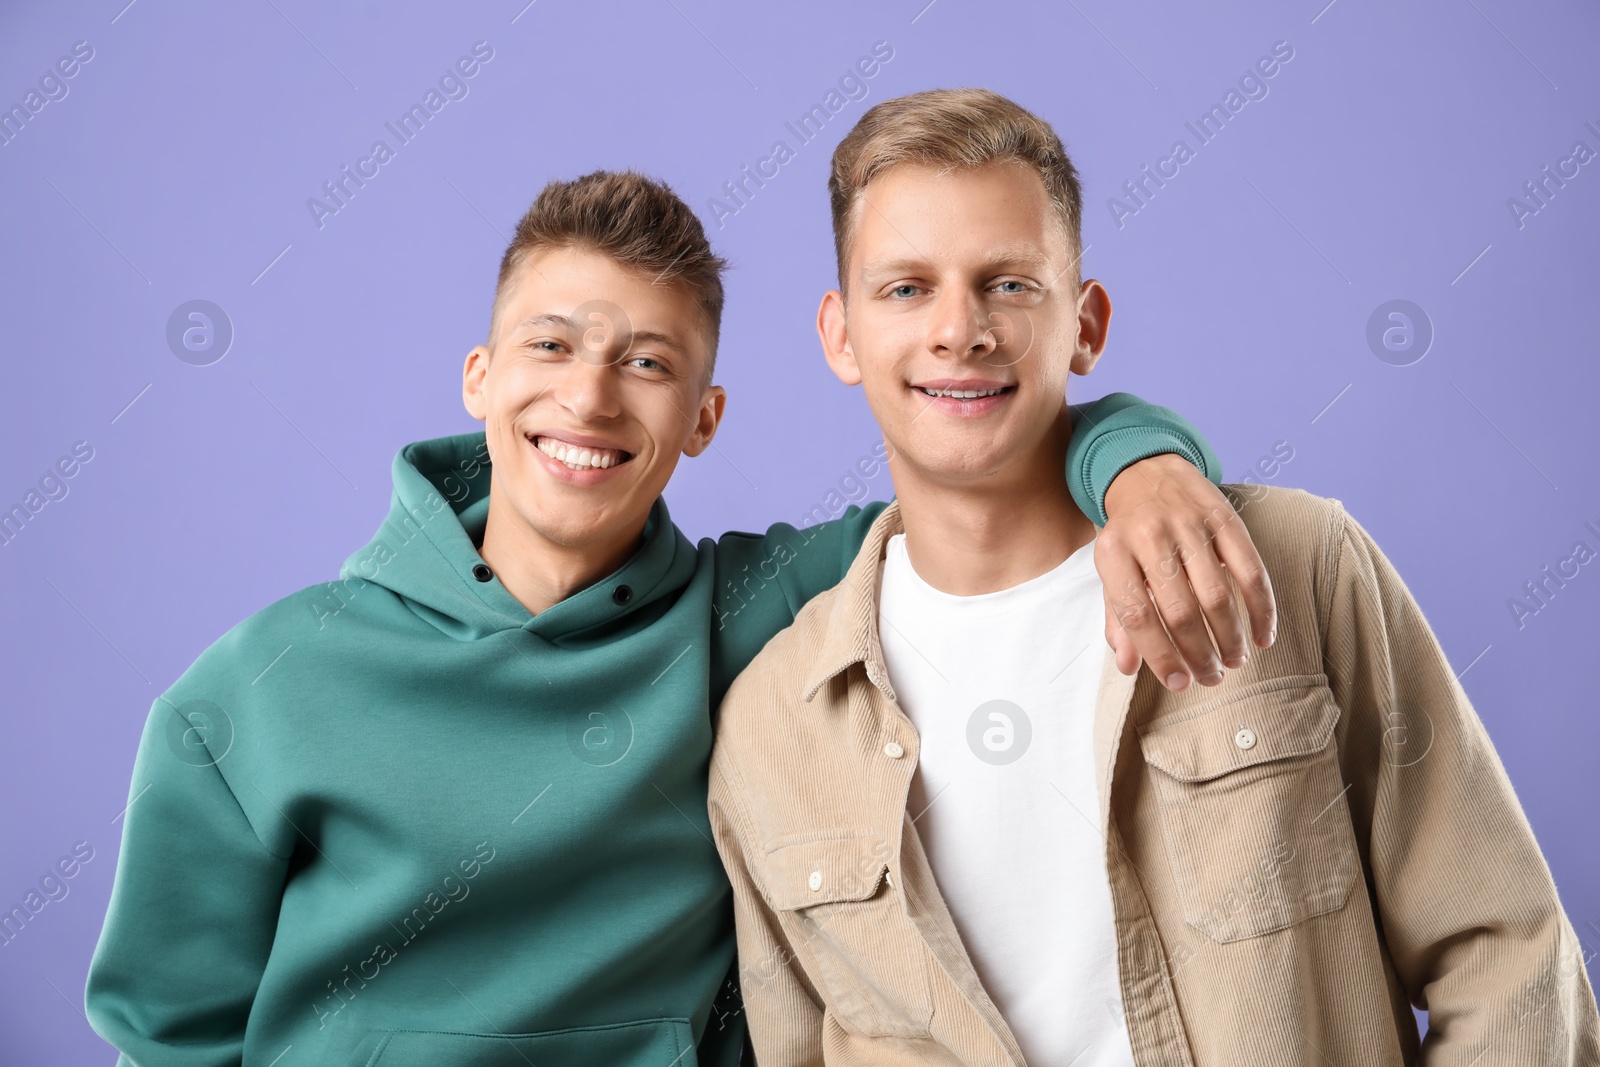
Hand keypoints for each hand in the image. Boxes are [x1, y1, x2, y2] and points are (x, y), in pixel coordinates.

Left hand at [1095, 453, 1275, 689]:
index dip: (1158, 654)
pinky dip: (1261, 609)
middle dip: (1200, 654)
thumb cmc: (1127, 534)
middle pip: (1180, 610)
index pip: (1136, 614)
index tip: (1178, 683)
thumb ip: (1117, 617)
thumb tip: (1127, 667)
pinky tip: (1263, 636)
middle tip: (1212, 677)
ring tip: (1235, 662)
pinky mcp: (1224, 517)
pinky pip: (1250, 570)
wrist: (1145, 470)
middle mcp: (1150, 535)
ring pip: (1217, 595)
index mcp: (1113, 552)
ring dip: (1230, 638)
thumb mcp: (1111, 570)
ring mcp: (1189, 524)